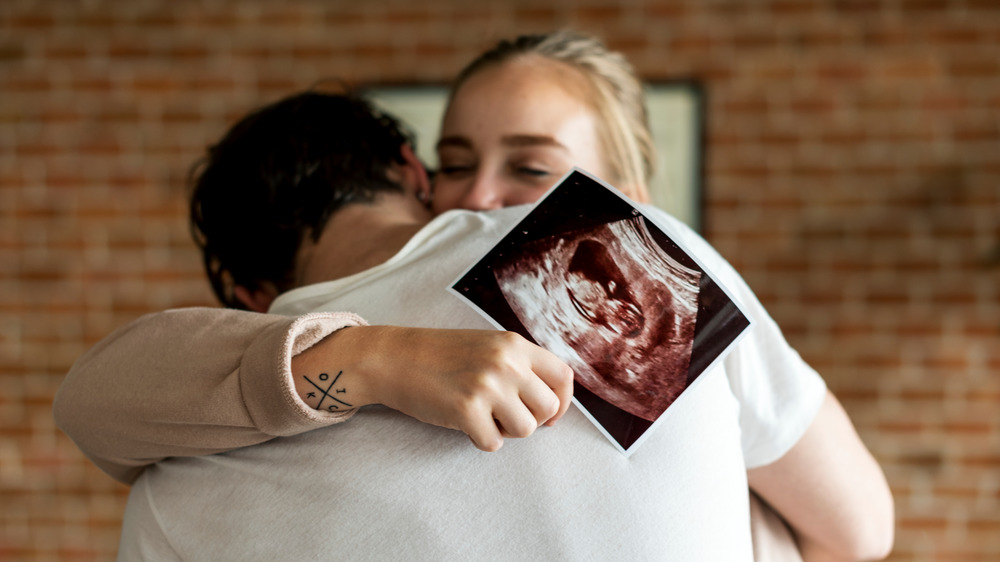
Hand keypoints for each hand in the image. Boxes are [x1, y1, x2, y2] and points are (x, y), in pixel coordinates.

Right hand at [291, 325, 573, 450]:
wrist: (395, 358)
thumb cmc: (441, 356)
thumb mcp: (488, 346)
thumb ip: (519, 365)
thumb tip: (552, 402)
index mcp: (515, 345)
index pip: (564, 377)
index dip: (562, 401)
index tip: (547, 414)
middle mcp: (506, 362)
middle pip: (547, 408)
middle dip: (530, 419)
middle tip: (504, 415)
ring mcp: (487, 386)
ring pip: (525, 429)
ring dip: (506, 431)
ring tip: (483, 416)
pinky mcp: (466, 410)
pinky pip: (493, 442)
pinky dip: (480, 439)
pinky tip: (464, 423)